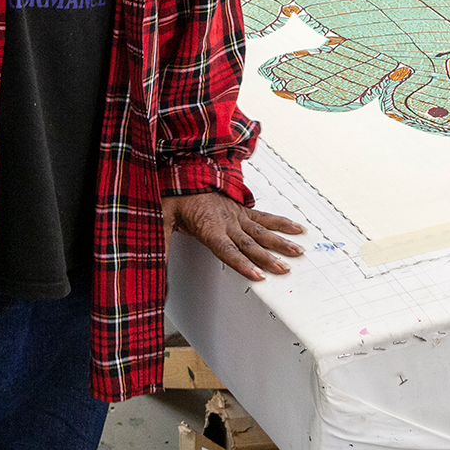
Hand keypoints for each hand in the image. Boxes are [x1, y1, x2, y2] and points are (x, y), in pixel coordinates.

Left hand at [163, 193, 303, 281]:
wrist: (186, 173)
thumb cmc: (175, 198)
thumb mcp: (161, 218)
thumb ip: (159, 241)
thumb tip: (152, 264)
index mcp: (209, 227)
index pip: (227, 249)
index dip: (242, 263)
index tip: (258, 276)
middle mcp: (227, 222)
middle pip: (250, 244)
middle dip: (268, 258)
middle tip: (284, 270)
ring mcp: (238, 216)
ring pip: (262, 232)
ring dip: (281, 242)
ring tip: (298, 252)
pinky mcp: (243, 211)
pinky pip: (266, 218)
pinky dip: (282, 223)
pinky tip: (298, 229)